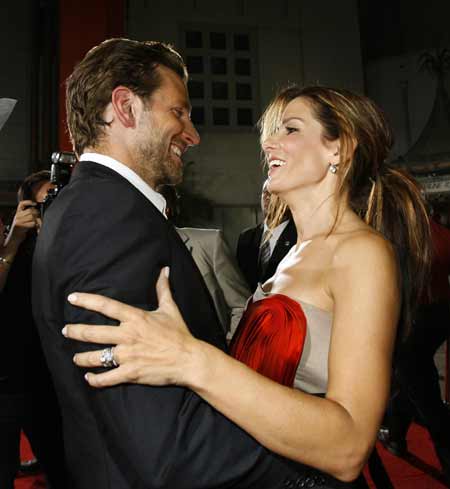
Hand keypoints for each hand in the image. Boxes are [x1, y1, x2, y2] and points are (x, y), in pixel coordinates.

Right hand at [7, 200, 38, 243]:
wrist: (14, 237)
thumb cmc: (21, 229)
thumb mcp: (22, 220)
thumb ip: (27, 214)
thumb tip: (37, 210)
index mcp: (18, 213)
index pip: (21, 204)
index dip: (28, 202)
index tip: (34, 203)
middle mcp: (17, 216)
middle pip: (30, 211)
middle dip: (36, 214)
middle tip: (37, 218)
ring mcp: (18, 220)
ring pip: (32, 216)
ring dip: (37, 220)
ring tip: (36, 224)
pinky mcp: (20, 225)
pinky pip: (32, 223)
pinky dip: (35, 225)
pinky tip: (34, 227)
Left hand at [63, 267, 197, 387]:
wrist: (188, 359)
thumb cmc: (179, 334)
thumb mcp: (170, 309)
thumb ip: (163, 289)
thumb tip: (164, 270)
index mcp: (135, 318)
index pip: (106, 306)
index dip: (87, 301)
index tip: (72, 298)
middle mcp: (128, 335)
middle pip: (93, 332)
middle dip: (75, 331)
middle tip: (66, 331)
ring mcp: (128, 355)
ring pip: (96, 357)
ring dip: (81, 358)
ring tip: (75, 358)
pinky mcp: (130, 373)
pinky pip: (107, 378)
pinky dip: (95, 380)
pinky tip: (90, 378)